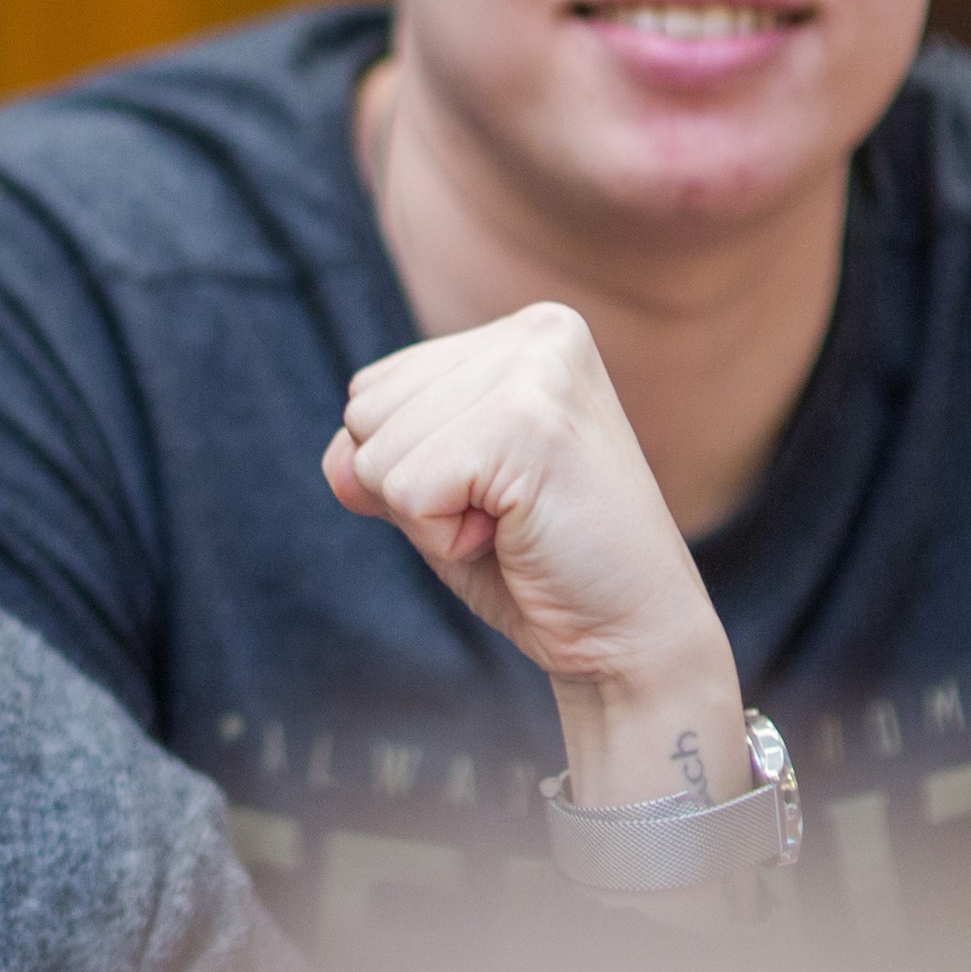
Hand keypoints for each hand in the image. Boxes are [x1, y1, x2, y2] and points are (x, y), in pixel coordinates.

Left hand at [323, 304, 746, 813]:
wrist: (632, 637)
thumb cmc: (534, 564)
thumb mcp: (435, 494)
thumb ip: (372, 458)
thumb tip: (337, 461)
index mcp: (519, 335)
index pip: (372, 390)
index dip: (409, 466)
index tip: (495, 493)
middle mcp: (536, 334)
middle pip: (366, 413)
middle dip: (413, 487)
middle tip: (506, 516)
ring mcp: (536, 371)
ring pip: (378, 453)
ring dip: (429, 516)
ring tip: (513, 524)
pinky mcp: (528, 423)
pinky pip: (407, 490)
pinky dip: (442, 538)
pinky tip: (515, 538)